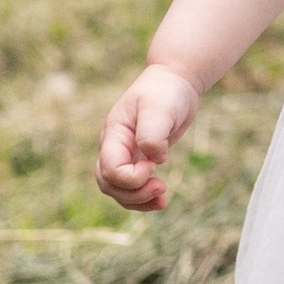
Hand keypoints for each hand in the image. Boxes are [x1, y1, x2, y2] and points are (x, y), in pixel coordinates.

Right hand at [96, 65, 200, 211]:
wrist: (174, 82)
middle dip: (133, 194)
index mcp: (113, 134)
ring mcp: (125, 155)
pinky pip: (133, 187)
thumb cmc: (164, 92)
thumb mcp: (159, 108)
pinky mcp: (138, 160)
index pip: (110, 169)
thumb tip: (154, 160)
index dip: (131, 177)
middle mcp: (114, 147)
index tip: (154, 164)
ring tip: (163, 201)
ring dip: (138, 201)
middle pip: (109, 184)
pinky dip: (144, 197)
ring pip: (118, 190)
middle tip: (162, 188)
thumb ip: (152, 135)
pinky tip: (162, 200)